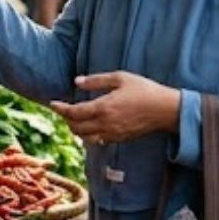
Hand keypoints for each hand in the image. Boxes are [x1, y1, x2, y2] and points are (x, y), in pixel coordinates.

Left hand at [50, 71, 180, 145]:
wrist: (165, 110)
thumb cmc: (144, 90)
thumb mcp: (120, 78)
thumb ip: (96, 81)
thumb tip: (77, 82)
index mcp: (103, 107)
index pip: (74, 112)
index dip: (60, 108)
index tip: (52, 103)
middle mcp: (105, 124)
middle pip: (76, 127)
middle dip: (66, 120)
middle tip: (63, 111)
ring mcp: (112, 134)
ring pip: (85, 137)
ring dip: (76, 129)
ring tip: (74, 120)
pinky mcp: (119, 139)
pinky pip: (97, 141)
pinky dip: (89, 135)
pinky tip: (90, 127)